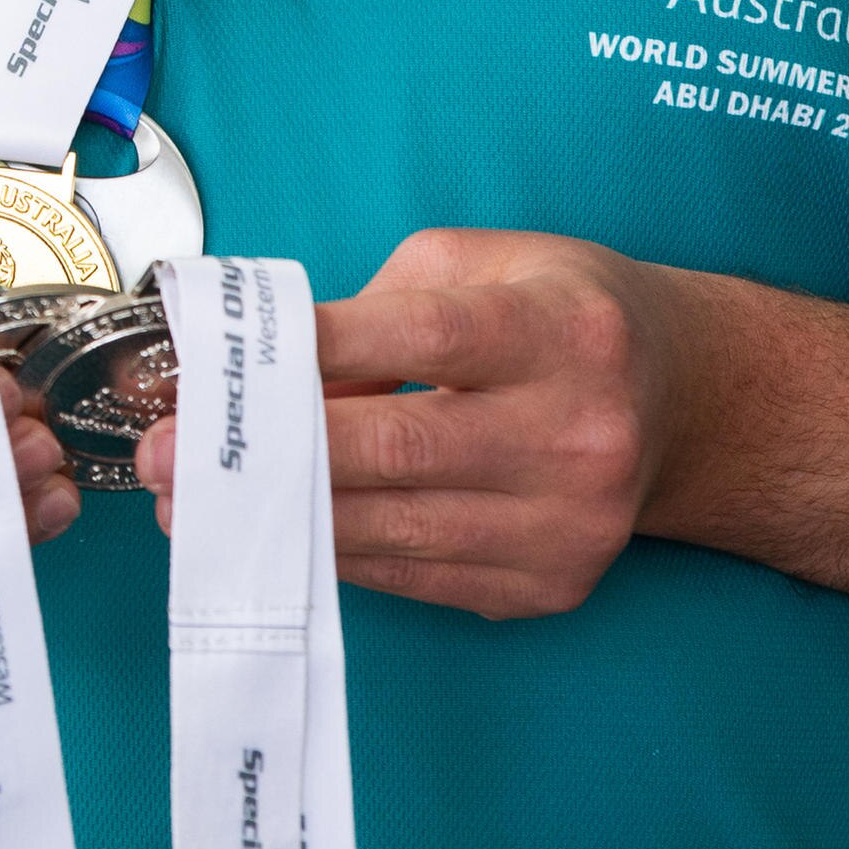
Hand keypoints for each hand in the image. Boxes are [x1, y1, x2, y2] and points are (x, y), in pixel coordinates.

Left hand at [141, 228, 711, 617]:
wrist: (681, 402)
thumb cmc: (562, 315)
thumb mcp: (487, 264)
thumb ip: (381, 304)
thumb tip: (273, 368)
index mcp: (564, 331)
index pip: (424, 339)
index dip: (318, 349)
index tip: (219, 360)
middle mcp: (579, 433)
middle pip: (400, 447)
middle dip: (271, 451)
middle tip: (167, 452)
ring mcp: (568, 524)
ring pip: (396, 528)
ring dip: (281, 518)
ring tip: (192, 502)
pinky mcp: (547, 584)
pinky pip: (415, 575)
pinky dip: (338, 552)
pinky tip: (276, 531)